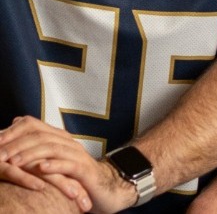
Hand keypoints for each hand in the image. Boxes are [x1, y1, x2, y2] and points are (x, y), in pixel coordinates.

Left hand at [0, 117, 129, 212]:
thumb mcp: (51, 161)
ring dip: (31, 155)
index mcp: (58, 138)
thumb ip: (34, 147)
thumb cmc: (74, 177)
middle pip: (40, 136)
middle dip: (16, 145)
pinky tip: (42, 168)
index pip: (33, 125)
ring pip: (53, 148)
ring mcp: (78, 155)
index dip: (13, 131)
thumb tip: (15, 125)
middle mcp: (68, 143)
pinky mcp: (85, 171)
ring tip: (14, 163)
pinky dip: (55, 165)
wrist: (106, 189)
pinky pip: (69, 165)